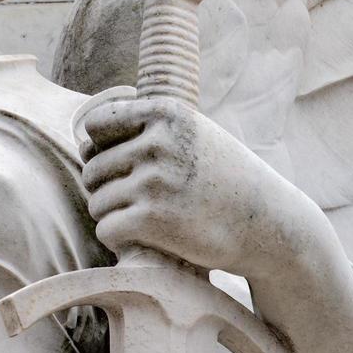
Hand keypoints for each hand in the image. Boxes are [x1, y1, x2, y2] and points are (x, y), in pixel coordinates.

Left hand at [79, 97, 326, 280]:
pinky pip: (106, 230)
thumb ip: (149, 127)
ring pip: (97, 202)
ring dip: (112, 215)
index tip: (121, 166)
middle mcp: (158, 143)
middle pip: (93, 169)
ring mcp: (154, 181)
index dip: (100, 148)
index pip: (97, 126)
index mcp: (166, 113)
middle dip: (107, 188)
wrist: (268, 224)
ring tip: (142, 220)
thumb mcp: (196, 133)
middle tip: (136, 202)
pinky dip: (117, 239)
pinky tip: (139, 239)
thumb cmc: (226, 179)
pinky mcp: (152, 220)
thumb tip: (84, 141)